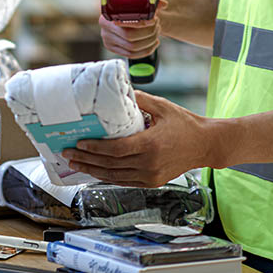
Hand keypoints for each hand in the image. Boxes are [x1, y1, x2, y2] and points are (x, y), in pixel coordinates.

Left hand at [62, 90, 229, 186]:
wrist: (205, 145)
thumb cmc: (184, 124)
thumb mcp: (162, 106)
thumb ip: (139, 99)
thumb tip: (117, 89)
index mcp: (151, 145)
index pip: (116, 150)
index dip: (95, 148)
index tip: (78, 142)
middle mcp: (149, 164)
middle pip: (110, 165)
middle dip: (86, 159)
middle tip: (67, 153)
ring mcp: (150, 176)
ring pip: (114, 176)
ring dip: (92, 170)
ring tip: (75, 163)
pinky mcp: (152, 182)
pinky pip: (124, 181)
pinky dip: (107, 176)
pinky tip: (94, 170)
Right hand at [99, 0, 166, 58]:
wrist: (120, 16)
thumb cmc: (129, 8)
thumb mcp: (138, 3)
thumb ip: (150, 3)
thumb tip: (164, 4)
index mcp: (108, 16)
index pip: (126, 23)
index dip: (142, 23)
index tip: (153, 20)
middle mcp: (105, 29)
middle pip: (130, 36)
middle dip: (148, 32)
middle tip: (157, 26)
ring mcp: (108, 41)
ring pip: (132, 48)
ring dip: (149, 42)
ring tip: (156, 33)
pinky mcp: (113, 49)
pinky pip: (131, 55)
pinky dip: (146, 50)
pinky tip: (154, 43)